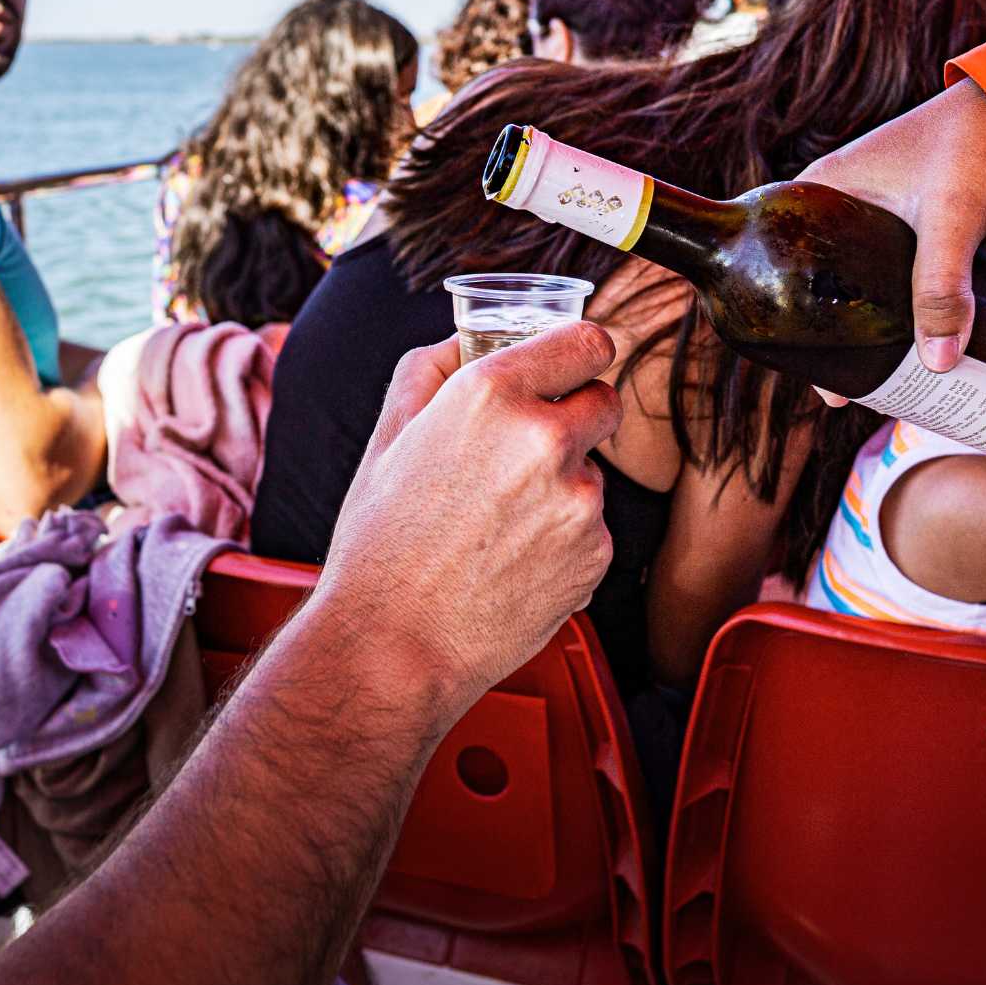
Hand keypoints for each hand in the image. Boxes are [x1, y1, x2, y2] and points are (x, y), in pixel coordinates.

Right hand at [322, 323, 621, 712]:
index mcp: (490, 393)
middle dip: (576, 416)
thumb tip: (462, 339)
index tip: (574, 366)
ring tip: (498, 525)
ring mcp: (578, 498)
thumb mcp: (388, 437)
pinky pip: (592, 527)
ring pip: (592, 471)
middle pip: (604, 400)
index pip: (586, 342)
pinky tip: (513, 561)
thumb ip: (428, 370)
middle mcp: (544, 437)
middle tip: (530, 449)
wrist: (396, 645)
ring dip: (562, 485)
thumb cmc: (381, 543)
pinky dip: (564, 538)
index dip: (581, 353)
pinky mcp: (596, 553)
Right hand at [797, 79, 985, 399]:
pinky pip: (884, 276)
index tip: (808, 371)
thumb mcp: (953, 218)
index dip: (788, 320)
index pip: (778, 263)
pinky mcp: (907, 221)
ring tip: (877, 378)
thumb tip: (938, 366)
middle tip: (846, 391)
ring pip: (853, 283)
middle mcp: (837, 201)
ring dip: (863, 325)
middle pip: (815, 282)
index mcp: (821, 190)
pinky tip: (907, 343)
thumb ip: (942, 289)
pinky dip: (891, 308)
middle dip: (829, 336)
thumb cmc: (976, 144)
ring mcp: (871, 211)